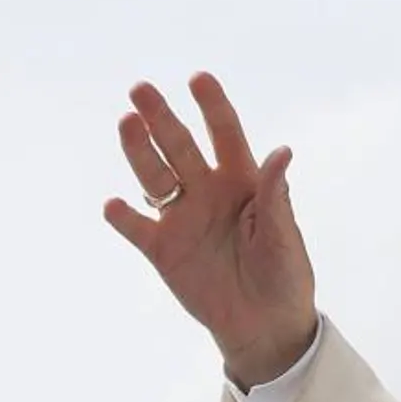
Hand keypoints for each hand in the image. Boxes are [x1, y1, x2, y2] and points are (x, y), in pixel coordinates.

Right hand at [103, 73, 316, 387]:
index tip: (198, 78)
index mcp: (243, 182)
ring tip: (126, 123)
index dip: (212, 107)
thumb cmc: (284, 273)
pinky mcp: (162, 249)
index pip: (225, 135)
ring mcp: (182, 218)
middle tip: (141, 89)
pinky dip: (124, 216)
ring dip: (138, 151)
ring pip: (154, 176)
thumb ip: (275, 194)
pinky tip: (116, 204)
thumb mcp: (284, 235)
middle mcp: (208, 192)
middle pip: (180, 147)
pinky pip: (136, 228)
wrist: (266, 322)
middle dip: (162, 118)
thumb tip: (282, 151)